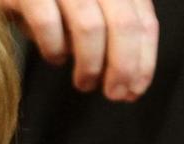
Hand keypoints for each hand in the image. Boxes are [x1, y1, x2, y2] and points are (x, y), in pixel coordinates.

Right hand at [0, 0, 158, 100]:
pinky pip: (47, 23)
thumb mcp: (81, 10)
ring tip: (84, 83)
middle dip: (123, 67)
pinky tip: (55, 58)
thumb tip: (121, 75)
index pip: (143, 20)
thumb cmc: (40, 1)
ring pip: (90, 27)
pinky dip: (54, 47)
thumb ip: (105, 31)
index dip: (143, 59)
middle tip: (115, 94)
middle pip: (124, 24)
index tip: (135, 89)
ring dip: (91, 64)